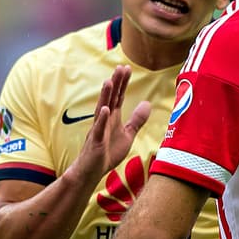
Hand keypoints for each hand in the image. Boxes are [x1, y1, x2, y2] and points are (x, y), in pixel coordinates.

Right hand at [70, 66, 151, 182]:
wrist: (92, 171)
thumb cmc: (108, 152)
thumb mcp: (127, 134)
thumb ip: (136, 120)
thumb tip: (147, 103)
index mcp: (112, 117)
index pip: (118, 97)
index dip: (123, 83)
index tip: (126, 68)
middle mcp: (104, 120)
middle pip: (110, 98)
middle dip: (116, 83)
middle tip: (120, 68)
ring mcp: (98, 130)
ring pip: (102, 110)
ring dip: (105, 96)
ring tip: (109, 81)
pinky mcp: (96, 143)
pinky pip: (99, 130)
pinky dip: (102, 120)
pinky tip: (106, 109)